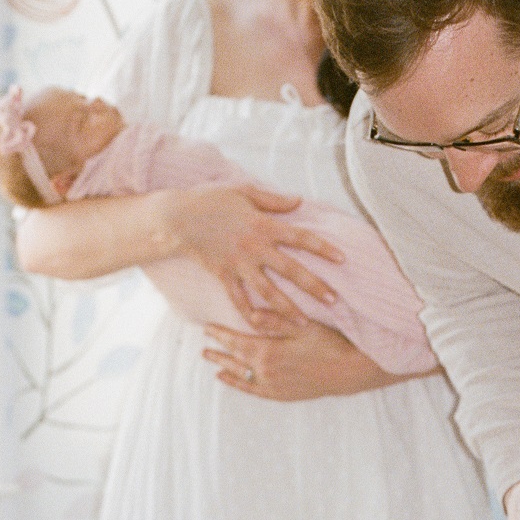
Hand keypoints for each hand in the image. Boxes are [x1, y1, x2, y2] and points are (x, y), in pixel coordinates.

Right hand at [166, 184, 343, 326]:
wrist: (176, 217)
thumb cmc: (210, 200)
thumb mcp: (243, 192)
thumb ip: (273, 200)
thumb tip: (299, 201)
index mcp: (263, 225)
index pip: (301, 238)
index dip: (323, 248)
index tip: (343, 259)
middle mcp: (254, 247)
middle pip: (291, 270)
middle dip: (314, 286)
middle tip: (335, 301)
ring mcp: (239, 263)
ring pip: (268, 291)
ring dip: (288, 308)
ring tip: (305, 323)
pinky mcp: (223, 274)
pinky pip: (238, 298)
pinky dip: (249, 314)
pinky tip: (262, 327)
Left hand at [203, 317, 390, 400]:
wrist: (350, 371)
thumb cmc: (329, 344)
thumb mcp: (303, 326)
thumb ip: (275, 320)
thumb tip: (250, 314)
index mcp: (267, 352)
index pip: (235, 341)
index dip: (219, 334)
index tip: (206, 327)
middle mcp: (265, 372)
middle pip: (234, 360)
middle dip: (218, 351)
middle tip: (204, 347)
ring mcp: (273, 386)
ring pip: (241, 376)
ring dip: (225, 368)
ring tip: (212, 363)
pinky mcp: (283, 394)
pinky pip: (254, 391)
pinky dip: (240, 385)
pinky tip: (230, 380)